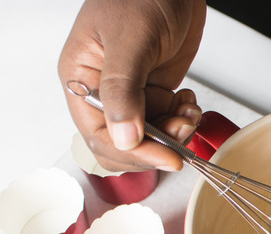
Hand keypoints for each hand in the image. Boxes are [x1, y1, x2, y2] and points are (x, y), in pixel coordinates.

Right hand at [58, 0, 206, 171]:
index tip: (167, 156)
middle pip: (124, 145)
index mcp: (81, 80)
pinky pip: (167, 122)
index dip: (134, 152)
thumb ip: (123, 90)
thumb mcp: (130, 40)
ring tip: (189, 110)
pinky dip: (183, 118)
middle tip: (183, 129)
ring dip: (176, 131)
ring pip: (151, 137)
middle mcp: (104, 93)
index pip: (99, 136)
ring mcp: (132, 94)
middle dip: (157, 145)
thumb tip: (123, 137)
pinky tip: (189, 101)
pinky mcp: (155, 91)